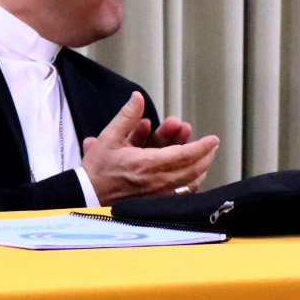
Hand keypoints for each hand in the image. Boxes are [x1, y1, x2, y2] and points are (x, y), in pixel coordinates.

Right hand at [81, 92, 220, 203]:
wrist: (86, 196)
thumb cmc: (97, 169)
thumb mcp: (107, 137)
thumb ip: (126, 117)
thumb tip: (137, 97)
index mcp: (147, 164)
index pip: (184, 154)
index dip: (201, 146)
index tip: (213, 139)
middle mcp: (156, 181)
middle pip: (192, 169)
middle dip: (205, 156)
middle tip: (212, 146)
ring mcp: (158, 194)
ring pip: (189, 182)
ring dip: (200, 169)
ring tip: (205, 157)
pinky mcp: (155, 202)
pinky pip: (180, 194)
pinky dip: (190, 183)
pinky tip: (193, 176)